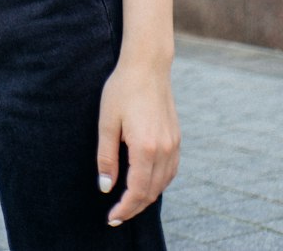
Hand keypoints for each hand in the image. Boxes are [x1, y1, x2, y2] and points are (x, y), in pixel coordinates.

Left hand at [96, 60, 179, 226]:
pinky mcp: (176, 137)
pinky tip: (147, 182)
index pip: (137, 191)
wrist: (147, 64)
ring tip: (130, 202)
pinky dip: (159, 183)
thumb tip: (106, 187)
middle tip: (117, 215)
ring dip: (147, 197)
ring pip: (163, 184)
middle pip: (151, 192)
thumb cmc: (122, 89)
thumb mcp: (107, 121)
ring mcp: (173, 144)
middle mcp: (164, 149)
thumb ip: (106, 157)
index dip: (125, 208)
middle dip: (135, 207)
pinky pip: (170, 171)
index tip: (111, 217)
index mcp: (145, 147)